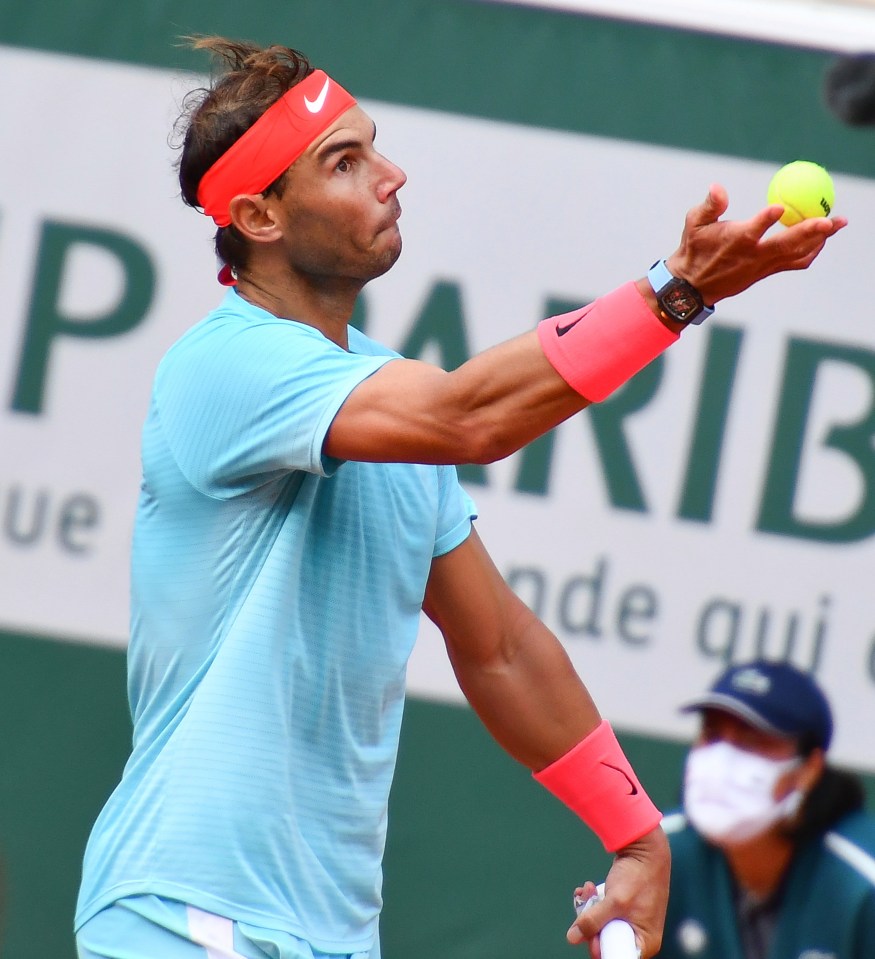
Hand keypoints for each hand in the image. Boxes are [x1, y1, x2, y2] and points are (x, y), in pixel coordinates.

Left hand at [567, 825, 669, 957]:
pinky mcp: (621, 906)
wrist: (644, 848)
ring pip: (600, 923)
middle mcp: (638, 933)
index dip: (599, 946)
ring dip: (589, 907)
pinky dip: (593, 900)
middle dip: (590, 923)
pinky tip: (589, 888)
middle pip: (605, 940)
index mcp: (644, 941)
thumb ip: (594, 921)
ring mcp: (629, 919)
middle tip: (585, 906)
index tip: (588, 933)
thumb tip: (572, 937)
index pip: (616, 955)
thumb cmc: (638, 877)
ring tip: (588, 891)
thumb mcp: (615, 902)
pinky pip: (602, 910)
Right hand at [665, 183, 847, 305]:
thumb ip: (709, 205)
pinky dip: (812, 251)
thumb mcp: (694, 224)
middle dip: (809, 232)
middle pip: (786, 244)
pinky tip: (822, 239)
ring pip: (796, 254)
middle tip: (829, 219)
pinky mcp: (767, 271)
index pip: (753, 230)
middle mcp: (752, 255)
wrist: (693, 285)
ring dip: (819, 240)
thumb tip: (717, 187)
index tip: (779, 207)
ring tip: (837, 224)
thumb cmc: (694, 249)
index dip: (766, 219)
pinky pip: (796, 262)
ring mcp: (762, 266)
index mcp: (735, 241)